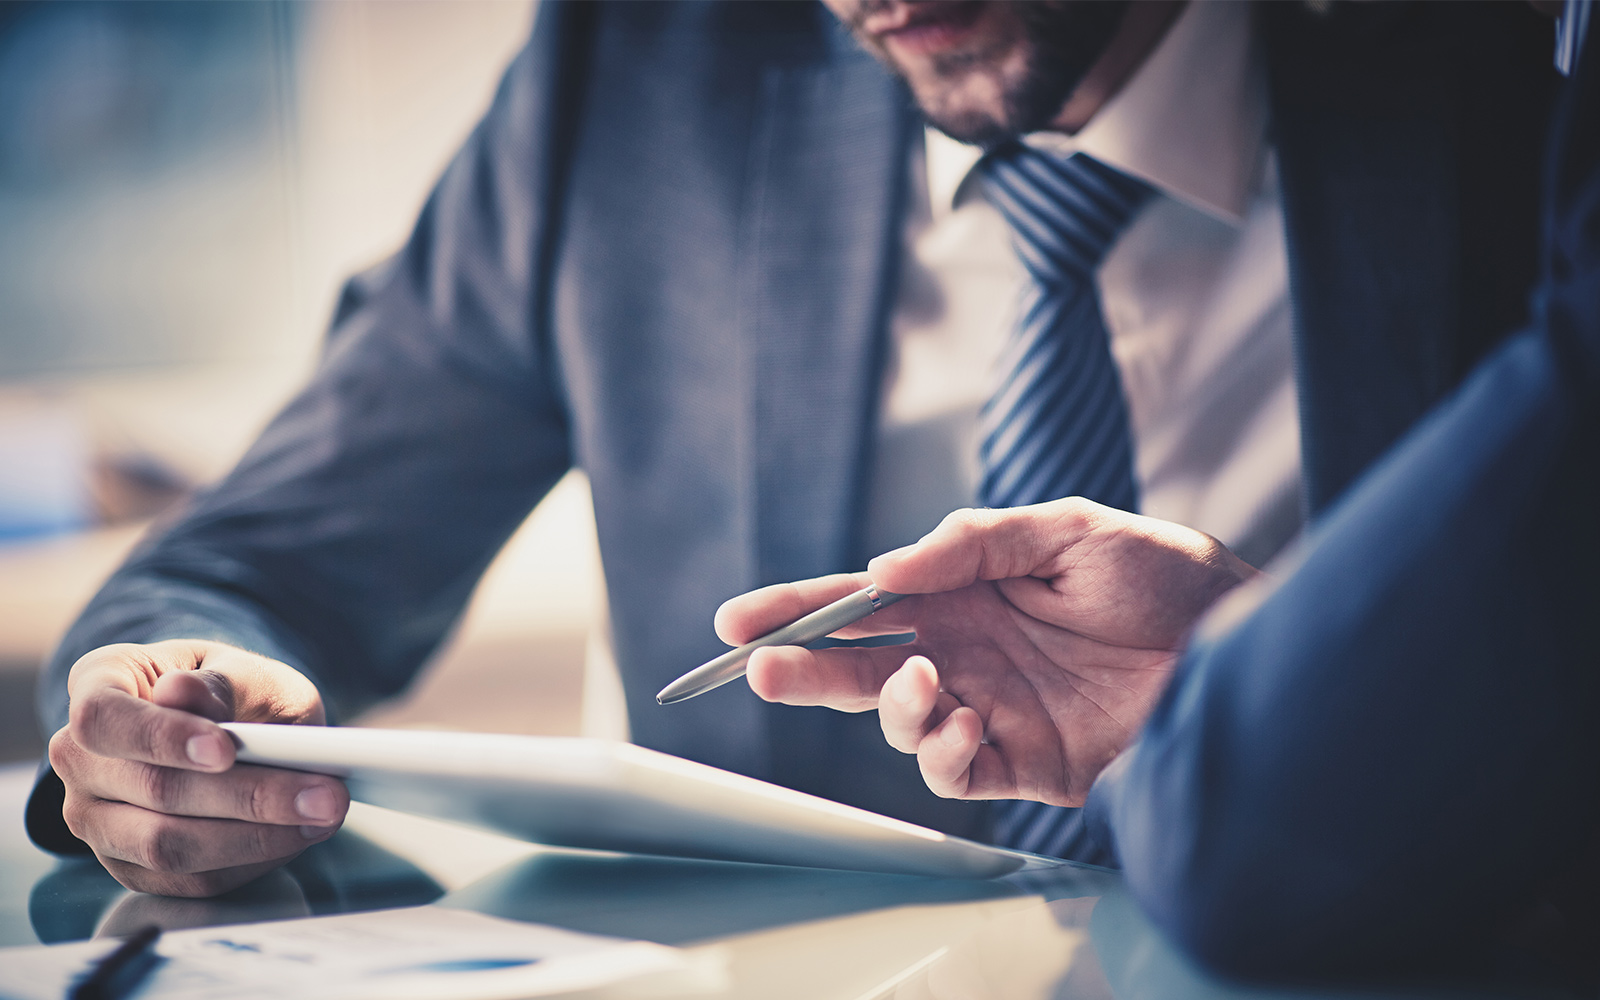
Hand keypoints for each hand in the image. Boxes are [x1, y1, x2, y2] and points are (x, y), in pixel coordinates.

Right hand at [47, 640, 349, 896]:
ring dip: (256, 837)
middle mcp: (81, 758)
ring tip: (324, 814)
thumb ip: (219, 683)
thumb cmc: (234, 690)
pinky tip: (299, 835)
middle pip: (152, 790)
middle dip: (247, 796)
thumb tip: (180, 694)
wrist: (236, 725)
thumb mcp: (241, 670)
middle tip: (326, 793)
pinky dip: (251, 860)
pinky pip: (189, 880)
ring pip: (168, 846)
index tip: (225, 749)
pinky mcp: (132, 866)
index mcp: (96, 686)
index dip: (161, 738)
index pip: (104, 719)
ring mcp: (97, 818)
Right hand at [715, 499, 1257, 805]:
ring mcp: (991, 706)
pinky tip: (964, 722)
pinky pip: (954, 772)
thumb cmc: (1164, 574)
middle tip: (762, 670)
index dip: (801, 608)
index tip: (740, 620)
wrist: (1243, 643)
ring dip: (888, 707)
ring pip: (898, 722)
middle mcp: (966, 650)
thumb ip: (974, 543)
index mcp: (965, 591)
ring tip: (924, 681)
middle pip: (860, 665)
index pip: (865, 601)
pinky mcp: (1025, 762)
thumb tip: (887, 571)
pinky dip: (941, 752)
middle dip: (804, 668)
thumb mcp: (1068, 530)